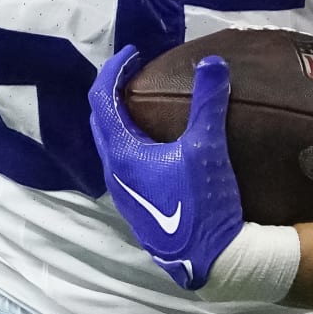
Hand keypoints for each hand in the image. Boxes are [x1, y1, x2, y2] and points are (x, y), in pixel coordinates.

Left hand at [88, 46, 244, 290]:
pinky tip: (156, 141)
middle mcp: (114, 171)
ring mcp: (123, 191)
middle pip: (101, 120)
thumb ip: (208, 102)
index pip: (102, 99)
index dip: (115, 70)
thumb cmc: (202, 204)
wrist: (210, 260)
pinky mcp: (137, 204)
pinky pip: (123, 160)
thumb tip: (212, 62)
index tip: (136, 52)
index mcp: (121, 153)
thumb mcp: (208, 148)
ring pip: (110, 143)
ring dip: (121, 116)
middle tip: (137, 72)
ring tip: (145, 100)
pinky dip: (131, 138)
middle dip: (114, 90)